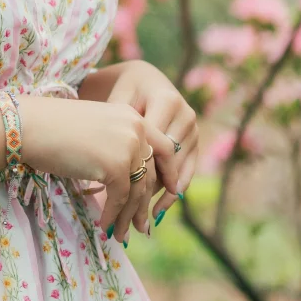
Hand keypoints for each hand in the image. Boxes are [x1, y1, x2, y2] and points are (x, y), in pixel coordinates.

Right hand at [15, 94, 157, 237]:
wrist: (29, 126)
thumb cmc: (51, 128)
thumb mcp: (94, 129)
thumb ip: (115, 145)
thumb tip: (125, 176)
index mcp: (132, 116)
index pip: (164, 147)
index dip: (170, 171)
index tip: (171, 191)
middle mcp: (136, 129)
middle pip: (151, 174)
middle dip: (144, 204)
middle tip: (141, 226)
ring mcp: (127, 147)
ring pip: (137, 190)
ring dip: (128, 216)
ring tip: (121, 234)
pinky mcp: (116, 166)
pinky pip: (120, 198)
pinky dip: (112, 216)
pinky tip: (104, 227)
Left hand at [104, 61, 198, 234]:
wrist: (146, 80)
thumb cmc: (125, 91)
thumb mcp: (117, 101)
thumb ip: (114, 124)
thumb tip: (105, 158)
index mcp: (166, 101)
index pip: (153, 143)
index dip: (137, 170)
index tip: (120, 194)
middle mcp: (186, 115)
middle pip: (167, 161)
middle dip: (148, 190)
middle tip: (129, 215)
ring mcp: (194, 129)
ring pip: (178, 170)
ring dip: (159, 196)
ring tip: (142, 220)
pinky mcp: (195, 141)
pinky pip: (187, 171)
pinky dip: (171, 191)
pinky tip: (157, 210)